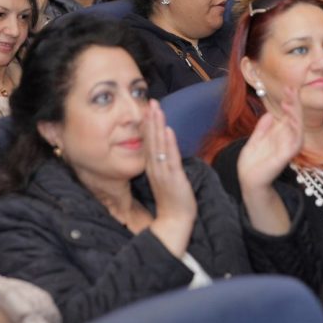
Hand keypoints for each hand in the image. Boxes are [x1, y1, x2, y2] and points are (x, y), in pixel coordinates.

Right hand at [143, 100, 195, 255]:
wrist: (174, 221)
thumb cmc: (172, 200)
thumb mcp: (165, 178)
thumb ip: (163, 164)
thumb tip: (165, 151)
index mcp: (152, 167)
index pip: (148, 142)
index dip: (148, 125)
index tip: (148, 109)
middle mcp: (155, 167)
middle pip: (151, 139)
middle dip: (151, 120)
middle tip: (150, 101)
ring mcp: (163, 172)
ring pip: (158, 145)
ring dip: (157, 126)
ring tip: (156, 109)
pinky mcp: (173, 178)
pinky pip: (170, 158)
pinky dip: (169, 143)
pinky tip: (168, 130)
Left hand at [235, 87, 301, 235]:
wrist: (248, 178)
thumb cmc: (253, 161)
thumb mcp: (256, 138)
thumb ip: (263, 127)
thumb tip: (270, 113)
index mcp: (280, 135)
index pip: (288, 115)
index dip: (289, 101)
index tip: (287, 87)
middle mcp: (287, 139)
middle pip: (295, 117)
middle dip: (294, 102)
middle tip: (291, 87)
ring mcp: (289, 147)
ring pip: (298, 125)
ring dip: (296, 111)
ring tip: (290, 98)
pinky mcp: (287, 155)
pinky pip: (296, 139)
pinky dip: (295, 126)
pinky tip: (290, 115)